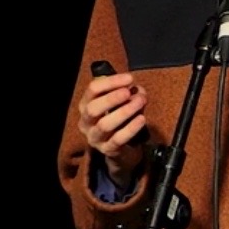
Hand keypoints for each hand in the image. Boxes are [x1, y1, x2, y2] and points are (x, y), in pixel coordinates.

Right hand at [77, 72, 148, 188]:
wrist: (122, 149)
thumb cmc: (121, 120)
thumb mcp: (122, 104)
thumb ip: (128, 94)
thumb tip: (137, 89)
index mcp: (86, 105)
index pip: (93, 90)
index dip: (111, 82)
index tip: (129, 78)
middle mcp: (86, 122)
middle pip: (92, 108)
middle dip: (112, 98)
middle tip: (129, 92)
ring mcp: (95, 137)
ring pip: (105, 125)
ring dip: (124, 112)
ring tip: (140, 102)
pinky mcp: (107, 149)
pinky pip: (118, 139)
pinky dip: (131, 128)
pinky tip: (141, 119)